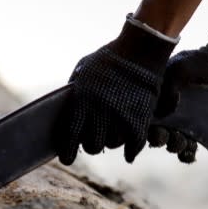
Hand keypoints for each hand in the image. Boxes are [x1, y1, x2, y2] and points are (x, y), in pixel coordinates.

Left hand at [58, 15, 176, 165]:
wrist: (141, 49)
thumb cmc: (109, 57)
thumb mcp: (83, 70)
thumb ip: (74, 91)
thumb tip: (66, 110)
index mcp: (82, 101)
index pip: (71, 137)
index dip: (67, 152)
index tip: (67, 159)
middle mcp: (100, 113)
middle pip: (93, 146)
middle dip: (91, 145)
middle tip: (93, 140)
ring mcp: (121, 117)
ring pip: (113, 144)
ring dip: (111, 141)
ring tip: (112, 133)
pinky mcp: (140, 120)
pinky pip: (133, 146)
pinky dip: (131, 151)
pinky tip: (128, 153)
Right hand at [151, 31, 207, 162]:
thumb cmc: (201, 61)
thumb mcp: (178, 70)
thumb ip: (167, 90)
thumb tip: (161, 114)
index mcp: (157, 95)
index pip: (144, 115)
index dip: (143, 127)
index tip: (150, 130)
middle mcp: (168, 108)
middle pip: (156, 131)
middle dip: (159, 138)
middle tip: (165, 137)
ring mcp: (184, 119)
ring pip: (172, 140)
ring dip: (173, 146)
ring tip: (182, 143)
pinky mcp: (200, 127)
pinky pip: (190, 145)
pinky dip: (187, 153)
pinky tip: (190, 154)